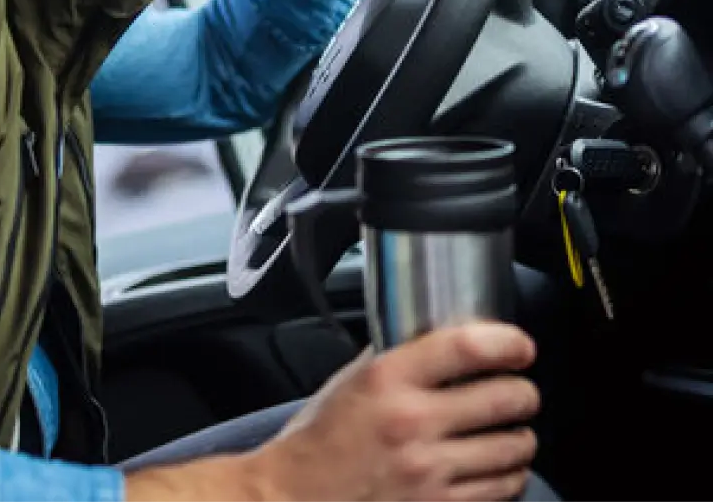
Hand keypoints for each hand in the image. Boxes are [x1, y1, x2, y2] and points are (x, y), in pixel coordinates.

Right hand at [248, 321, 539, 501]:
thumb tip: (439, 334)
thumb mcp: (352, 379)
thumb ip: (396, 355)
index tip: (520, 346)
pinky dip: (508, 476)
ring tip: (513, 430)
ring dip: (520, 437)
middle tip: (521, 390)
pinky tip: (498, 466)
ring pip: (512, 449)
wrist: (296, 498)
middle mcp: (412, 423)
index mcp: (388, 379)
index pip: (467, 347)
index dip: (507, 342)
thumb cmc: (321, 438)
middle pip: (504, 399)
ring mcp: (428, 472)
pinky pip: (501, 490)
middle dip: (524, 392)